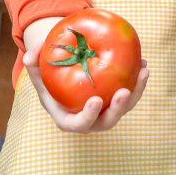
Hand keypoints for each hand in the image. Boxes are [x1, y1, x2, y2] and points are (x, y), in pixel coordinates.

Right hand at [22, 41, 148, 132]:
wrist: (63, 81)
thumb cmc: (48, 79)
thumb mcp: (36, 71)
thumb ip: (32, 63)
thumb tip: (35, 50)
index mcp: (69, 118)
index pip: (79, 124)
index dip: (89, 116)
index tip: (96, 101)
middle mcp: (90, 119)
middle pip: (107, 121)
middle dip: (119, 108)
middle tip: (125, 91)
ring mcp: (105, 112)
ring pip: (124, 108)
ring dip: (136, 92)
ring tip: (143, 71)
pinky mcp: (116, 101)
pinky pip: (130, 94)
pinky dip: (137, 81)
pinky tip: (142, 63)